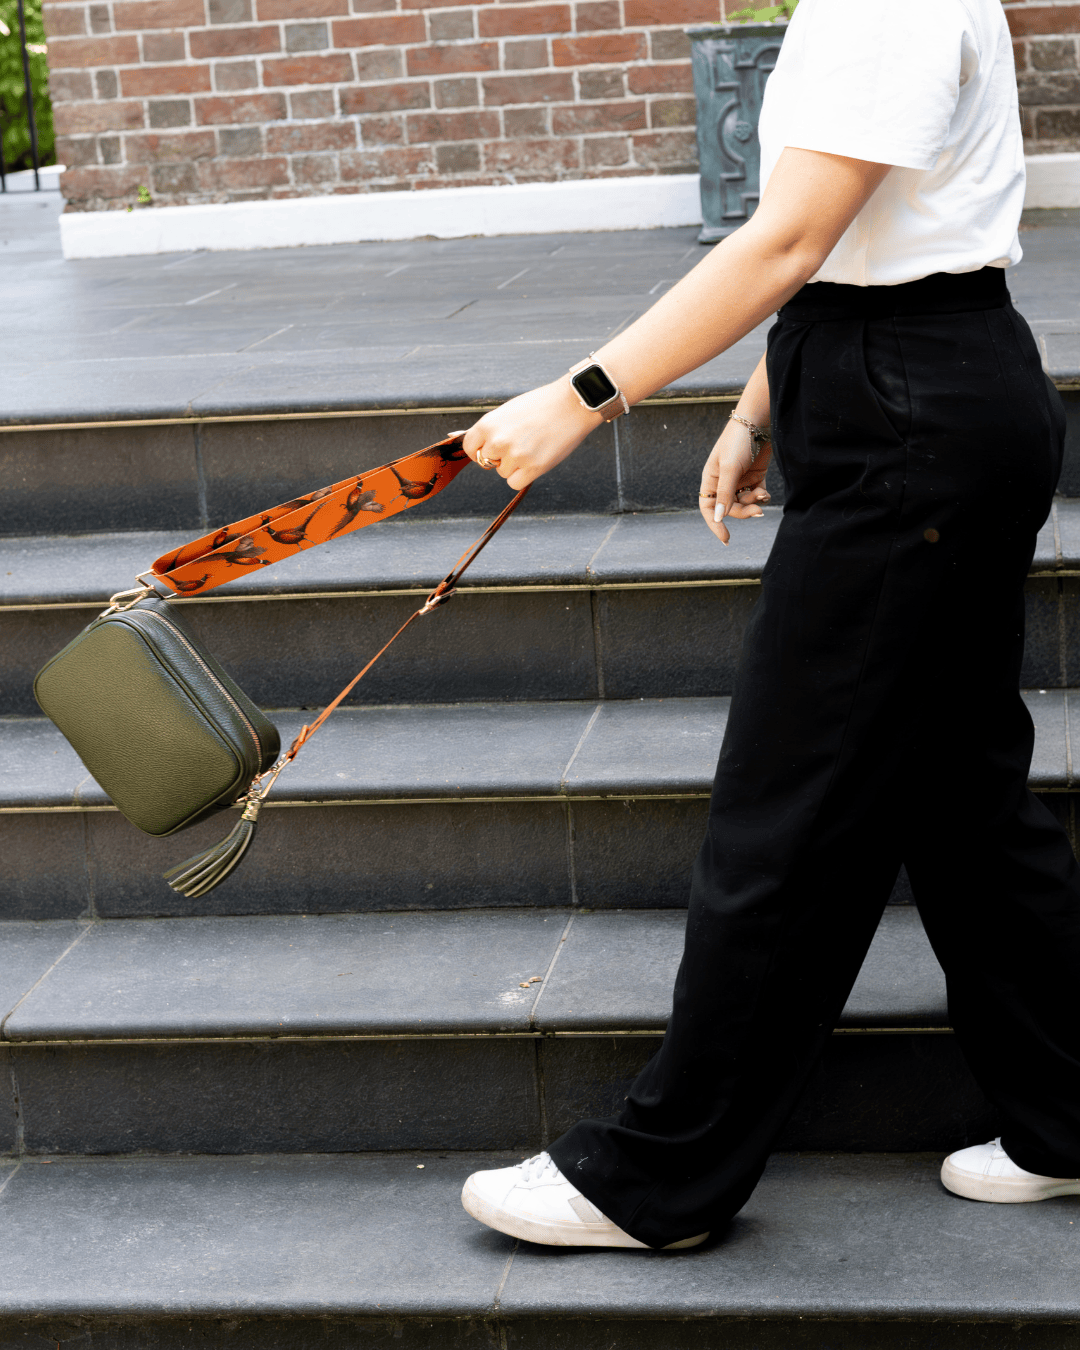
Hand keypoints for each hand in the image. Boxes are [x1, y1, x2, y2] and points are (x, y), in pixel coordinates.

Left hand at [462, 380, 601, 490]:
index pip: (470, 447)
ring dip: (514, 466)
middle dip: (499, 457)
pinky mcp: (533, 468)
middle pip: (486, 461)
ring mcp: (515, 455)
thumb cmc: (542, 405)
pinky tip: (535, 459)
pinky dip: (524, 476)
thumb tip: (460, 439)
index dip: (480, 449)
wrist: (571, 405)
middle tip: (519, 443)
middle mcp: (498, 441)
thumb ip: (489, 428)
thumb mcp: (508, 411)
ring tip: (532, 447)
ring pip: (503, 473)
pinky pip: (515, 483)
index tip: (490, 448)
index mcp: (488, 424)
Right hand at [699, 418, 771, 545]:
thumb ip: (724, 494)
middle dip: (743, 511)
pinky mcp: (755, 477)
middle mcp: (723, 483)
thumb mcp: (729, 469)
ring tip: (761, 495)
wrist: (758, 422)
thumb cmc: (738, 442)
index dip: (715, 524)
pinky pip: (756, 496)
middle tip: (757, 511)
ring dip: (753, 503)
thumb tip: (718, 517)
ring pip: (745, 503)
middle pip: (730, 509)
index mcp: (710, 480)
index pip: (708, 509)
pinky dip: (761, 497)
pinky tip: (765, 493)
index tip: (726, 539)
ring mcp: (739, 480)